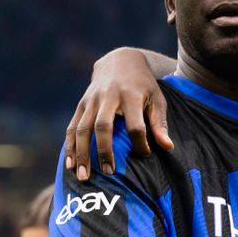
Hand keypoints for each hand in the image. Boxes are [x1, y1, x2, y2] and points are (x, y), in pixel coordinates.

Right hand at [65, 48, 172, 178]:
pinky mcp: (81, 104)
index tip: (144, 154)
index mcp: (131, 95)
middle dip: (104, 151)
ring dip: (82, 153)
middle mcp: (108, 96)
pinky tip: (70, 164)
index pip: (135, 124)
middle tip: (109, 173)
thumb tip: (167, 147)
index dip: (140, 142)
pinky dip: (70, 146)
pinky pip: (72, 126)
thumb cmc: (143, 85)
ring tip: (84, 176)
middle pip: (103, 126)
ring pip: (82, 128)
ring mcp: (91, 100)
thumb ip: (160, 123)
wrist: (121, 60)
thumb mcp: (156, 99)